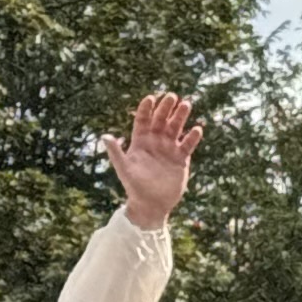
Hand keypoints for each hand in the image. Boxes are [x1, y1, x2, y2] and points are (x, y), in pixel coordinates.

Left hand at [105, 91, 202, 228]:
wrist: (151, 205)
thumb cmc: (134, 187)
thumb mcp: (124, 169)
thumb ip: (116, 152)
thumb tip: (105, 136)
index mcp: (140, 142)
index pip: (143, 120)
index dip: (147, 108)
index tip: (151, 98)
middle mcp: (155, 142)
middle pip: (161, 120)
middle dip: (166, 108)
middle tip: (172, 96)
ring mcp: (168, 149)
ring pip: (176, 128)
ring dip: (181, 116)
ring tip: (186, 105)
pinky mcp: (180, 159)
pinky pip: (187, 145)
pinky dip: (192, 137)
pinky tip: (197, 129)